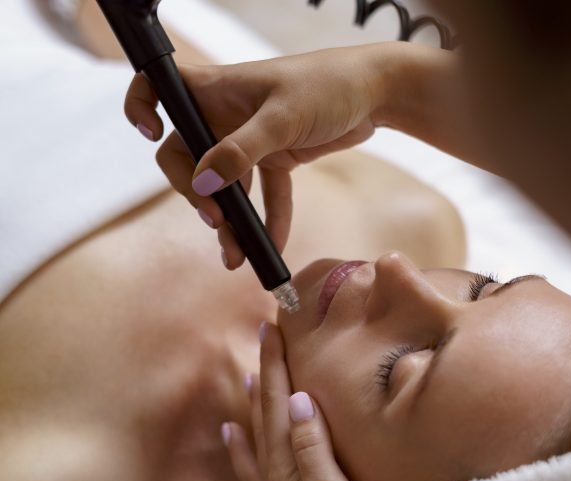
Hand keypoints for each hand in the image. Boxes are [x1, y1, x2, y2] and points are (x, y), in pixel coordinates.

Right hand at [124, 46, 386, 268]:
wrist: (375, 94)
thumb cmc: (327, 86)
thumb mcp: (282, 118)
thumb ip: (241, 151)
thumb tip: (204, 183)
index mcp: (216, 90)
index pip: (160, 88)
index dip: (142, 107)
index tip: (151, 134)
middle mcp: (225, 114)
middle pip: (189, 158)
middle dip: (197, 194)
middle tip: (216, 220)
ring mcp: (249, 138)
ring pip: (226, 184)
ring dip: (231, 220)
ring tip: (237, 254)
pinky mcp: (276, 157)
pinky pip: (264, 194)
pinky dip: (269, 219)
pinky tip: (274, 246)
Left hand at [222, 324, 378, 480]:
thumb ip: (311, 444)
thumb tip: (295, 400)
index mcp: (287, 465)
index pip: (277, 403)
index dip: (274, 366)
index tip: (270, 331)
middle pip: (263, 422)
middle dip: (261, 382)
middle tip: (258, 350)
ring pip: (253, 461)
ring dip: (244, 433)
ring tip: (233, 411)